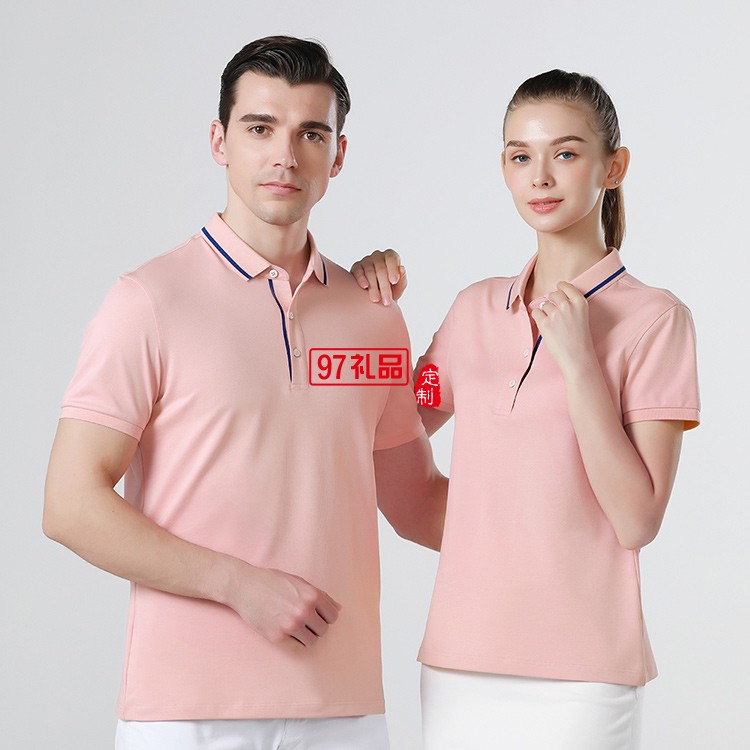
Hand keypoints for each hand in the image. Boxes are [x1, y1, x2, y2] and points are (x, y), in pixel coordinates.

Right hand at [227, 563, 341, 646]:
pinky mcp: (278, 637)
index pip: (333, 615)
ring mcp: (291, 625)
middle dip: (316, 625)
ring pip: (312, 640)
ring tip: (296, 626)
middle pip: (323, 629)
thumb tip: (338, 608)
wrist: (245, 587)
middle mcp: (304, 611)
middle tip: (304, 620)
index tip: (317, 614)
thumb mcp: (300, 582)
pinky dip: (295, 641)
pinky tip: (287, 631)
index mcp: (312, 595)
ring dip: (307, 635)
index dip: (326, 615)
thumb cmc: (273, 581)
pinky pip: (297, 647)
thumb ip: (321, 595)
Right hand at [350, 249, 406, 304]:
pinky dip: (361, 279)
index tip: (394, 281)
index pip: (391, 258)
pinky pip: (358, 272)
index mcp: (391, 256)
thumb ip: (402, 279)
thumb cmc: (392, 289)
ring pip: (370, 272)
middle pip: (381, 269)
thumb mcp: (399, 286)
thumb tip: (402, 269)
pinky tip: (365, 286)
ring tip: (376, 300)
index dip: (393, 269)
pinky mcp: (356, 267)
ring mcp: (366, 260)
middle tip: (386, 300)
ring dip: (373, 287)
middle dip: (384, 286)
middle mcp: (378, 256)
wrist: (378, 296)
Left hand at [530, 281, 595, 376]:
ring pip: (543, 304)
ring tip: (553, 325)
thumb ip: (571, 306)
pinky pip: (535, 312)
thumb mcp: (582, 317)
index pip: (566, 286)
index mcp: (580, 302)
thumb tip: (554, 299)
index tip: (558, 287)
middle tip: (554, 312)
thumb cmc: (580, 340)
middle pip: (553, 294)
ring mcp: (555, 314)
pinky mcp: (544, 323)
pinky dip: (537, 318)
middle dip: (552, 300)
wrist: (578, 357)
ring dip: (545, 312)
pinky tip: (544, 325)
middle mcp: (567, 305)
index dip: (561, 287)